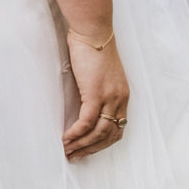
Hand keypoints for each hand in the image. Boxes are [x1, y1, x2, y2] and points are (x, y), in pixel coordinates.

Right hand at [65, 30, 129, 158]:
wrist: (92, 31)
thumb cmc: (92, 49)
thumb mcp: (98, 75)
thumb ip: (96, 92)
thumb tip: (83, 105)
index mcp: (123, 97)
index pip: (117, 129)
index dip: (102, 143)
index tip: (88, 150)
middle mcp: (120, 100)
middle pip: (109, 135)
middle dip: (91, 149)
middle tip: (74, 157)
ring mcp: (110, 98)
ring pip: (98, 132)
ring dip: (81, 145)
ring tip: (67, 152)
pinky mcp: (96, 94)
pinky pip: (87, 122)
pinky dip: (76, 134)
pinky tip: (65, 140)